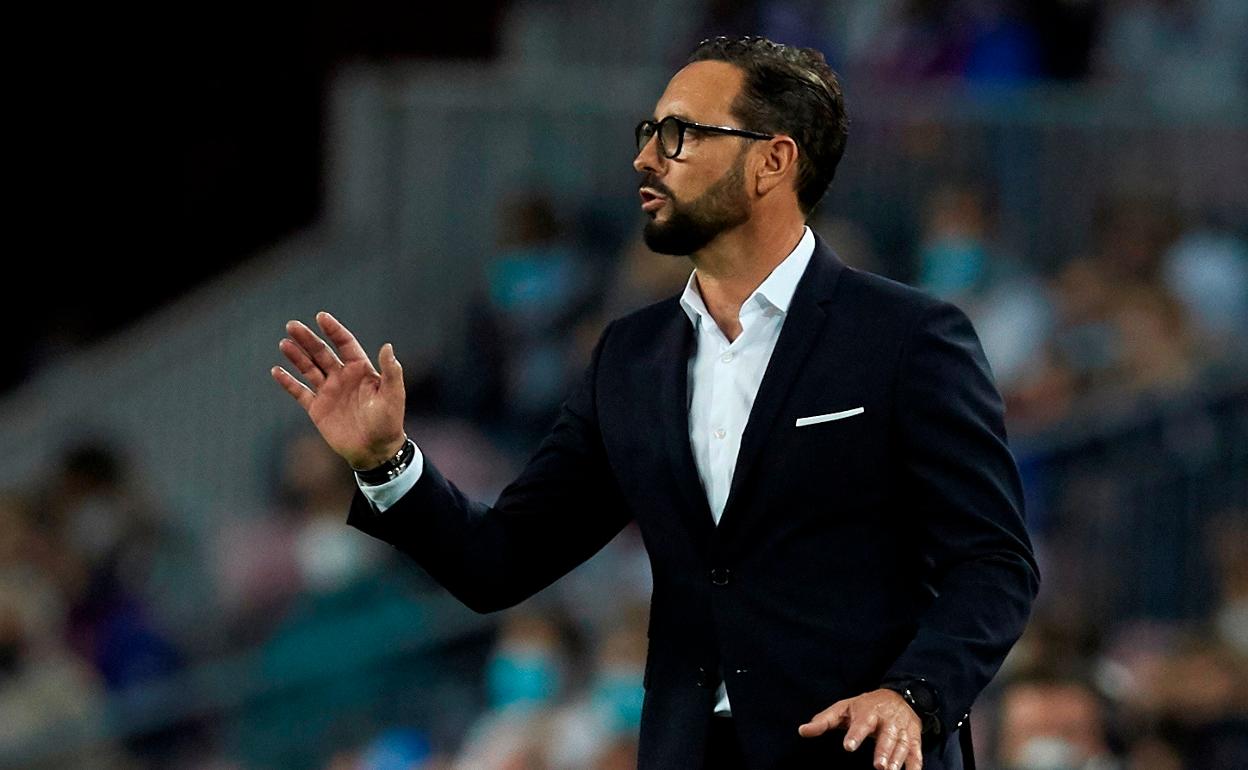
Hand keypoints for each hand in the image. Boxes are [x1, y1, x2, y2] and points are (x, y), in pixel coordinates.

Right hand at [271, 311, 406, 469]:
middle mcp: (342, 377)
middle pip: (322, 352)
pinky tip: (276, 371)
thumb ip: (391, 371)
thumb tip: (388, 346)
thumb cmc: (389, 422)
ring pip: (309, 368)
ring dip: (296, 356)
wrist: (376, 451)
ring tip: (284, 343)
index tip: (321, 317)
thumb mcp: (394, 395)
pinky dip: (288, 382)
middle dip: (308, 339)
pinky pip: (299, 392)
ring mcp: (329, 392)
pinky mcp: (317, 408)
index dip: (333, 330)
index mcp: (361, 370)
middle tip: (292, 325)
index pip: (345, 343)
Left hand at [798, 688, 922, 769]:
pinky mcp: (914, 738)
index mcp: (869, 711)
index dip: (856, 734)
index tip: (848, 746)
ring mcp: (903, 729)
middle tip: (877, 766)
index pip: (862, 722)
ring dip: (897, 759)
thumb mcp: (843, 709)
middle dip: (883, 750)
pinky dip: (915, 763)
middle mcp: (888, 720)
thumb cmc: (865, 706)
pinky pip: (916, 752)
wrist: (900, 697)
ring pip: (902, 744)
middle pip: (887, 735)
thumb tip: (802, 731)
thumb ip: (823, 721)